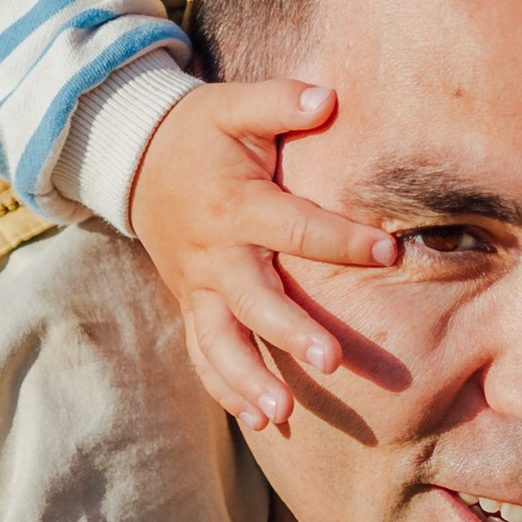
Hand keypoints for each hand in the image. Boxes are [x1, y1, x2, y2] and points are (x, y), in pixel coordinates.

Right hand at [129, 77, 398, 430]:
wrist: (134, 159)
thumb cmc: (200, 132)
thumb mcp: (233, 104)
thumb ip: (280, 101)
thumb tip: (330, 98)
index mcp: (235, 204)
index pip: (293, 227)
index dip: (340, 239)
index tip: (387, 251)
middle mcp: (215, 255)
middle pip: (254, 299)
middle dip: (291, 331)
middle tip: (331, 361)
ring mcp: (198, 287)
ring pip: (221, 341)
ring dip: (250, 379)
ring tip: (282, 414)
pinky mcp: (190, 305)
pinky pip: (203, 355)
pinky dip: (226, 390)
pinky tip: (260, 423)